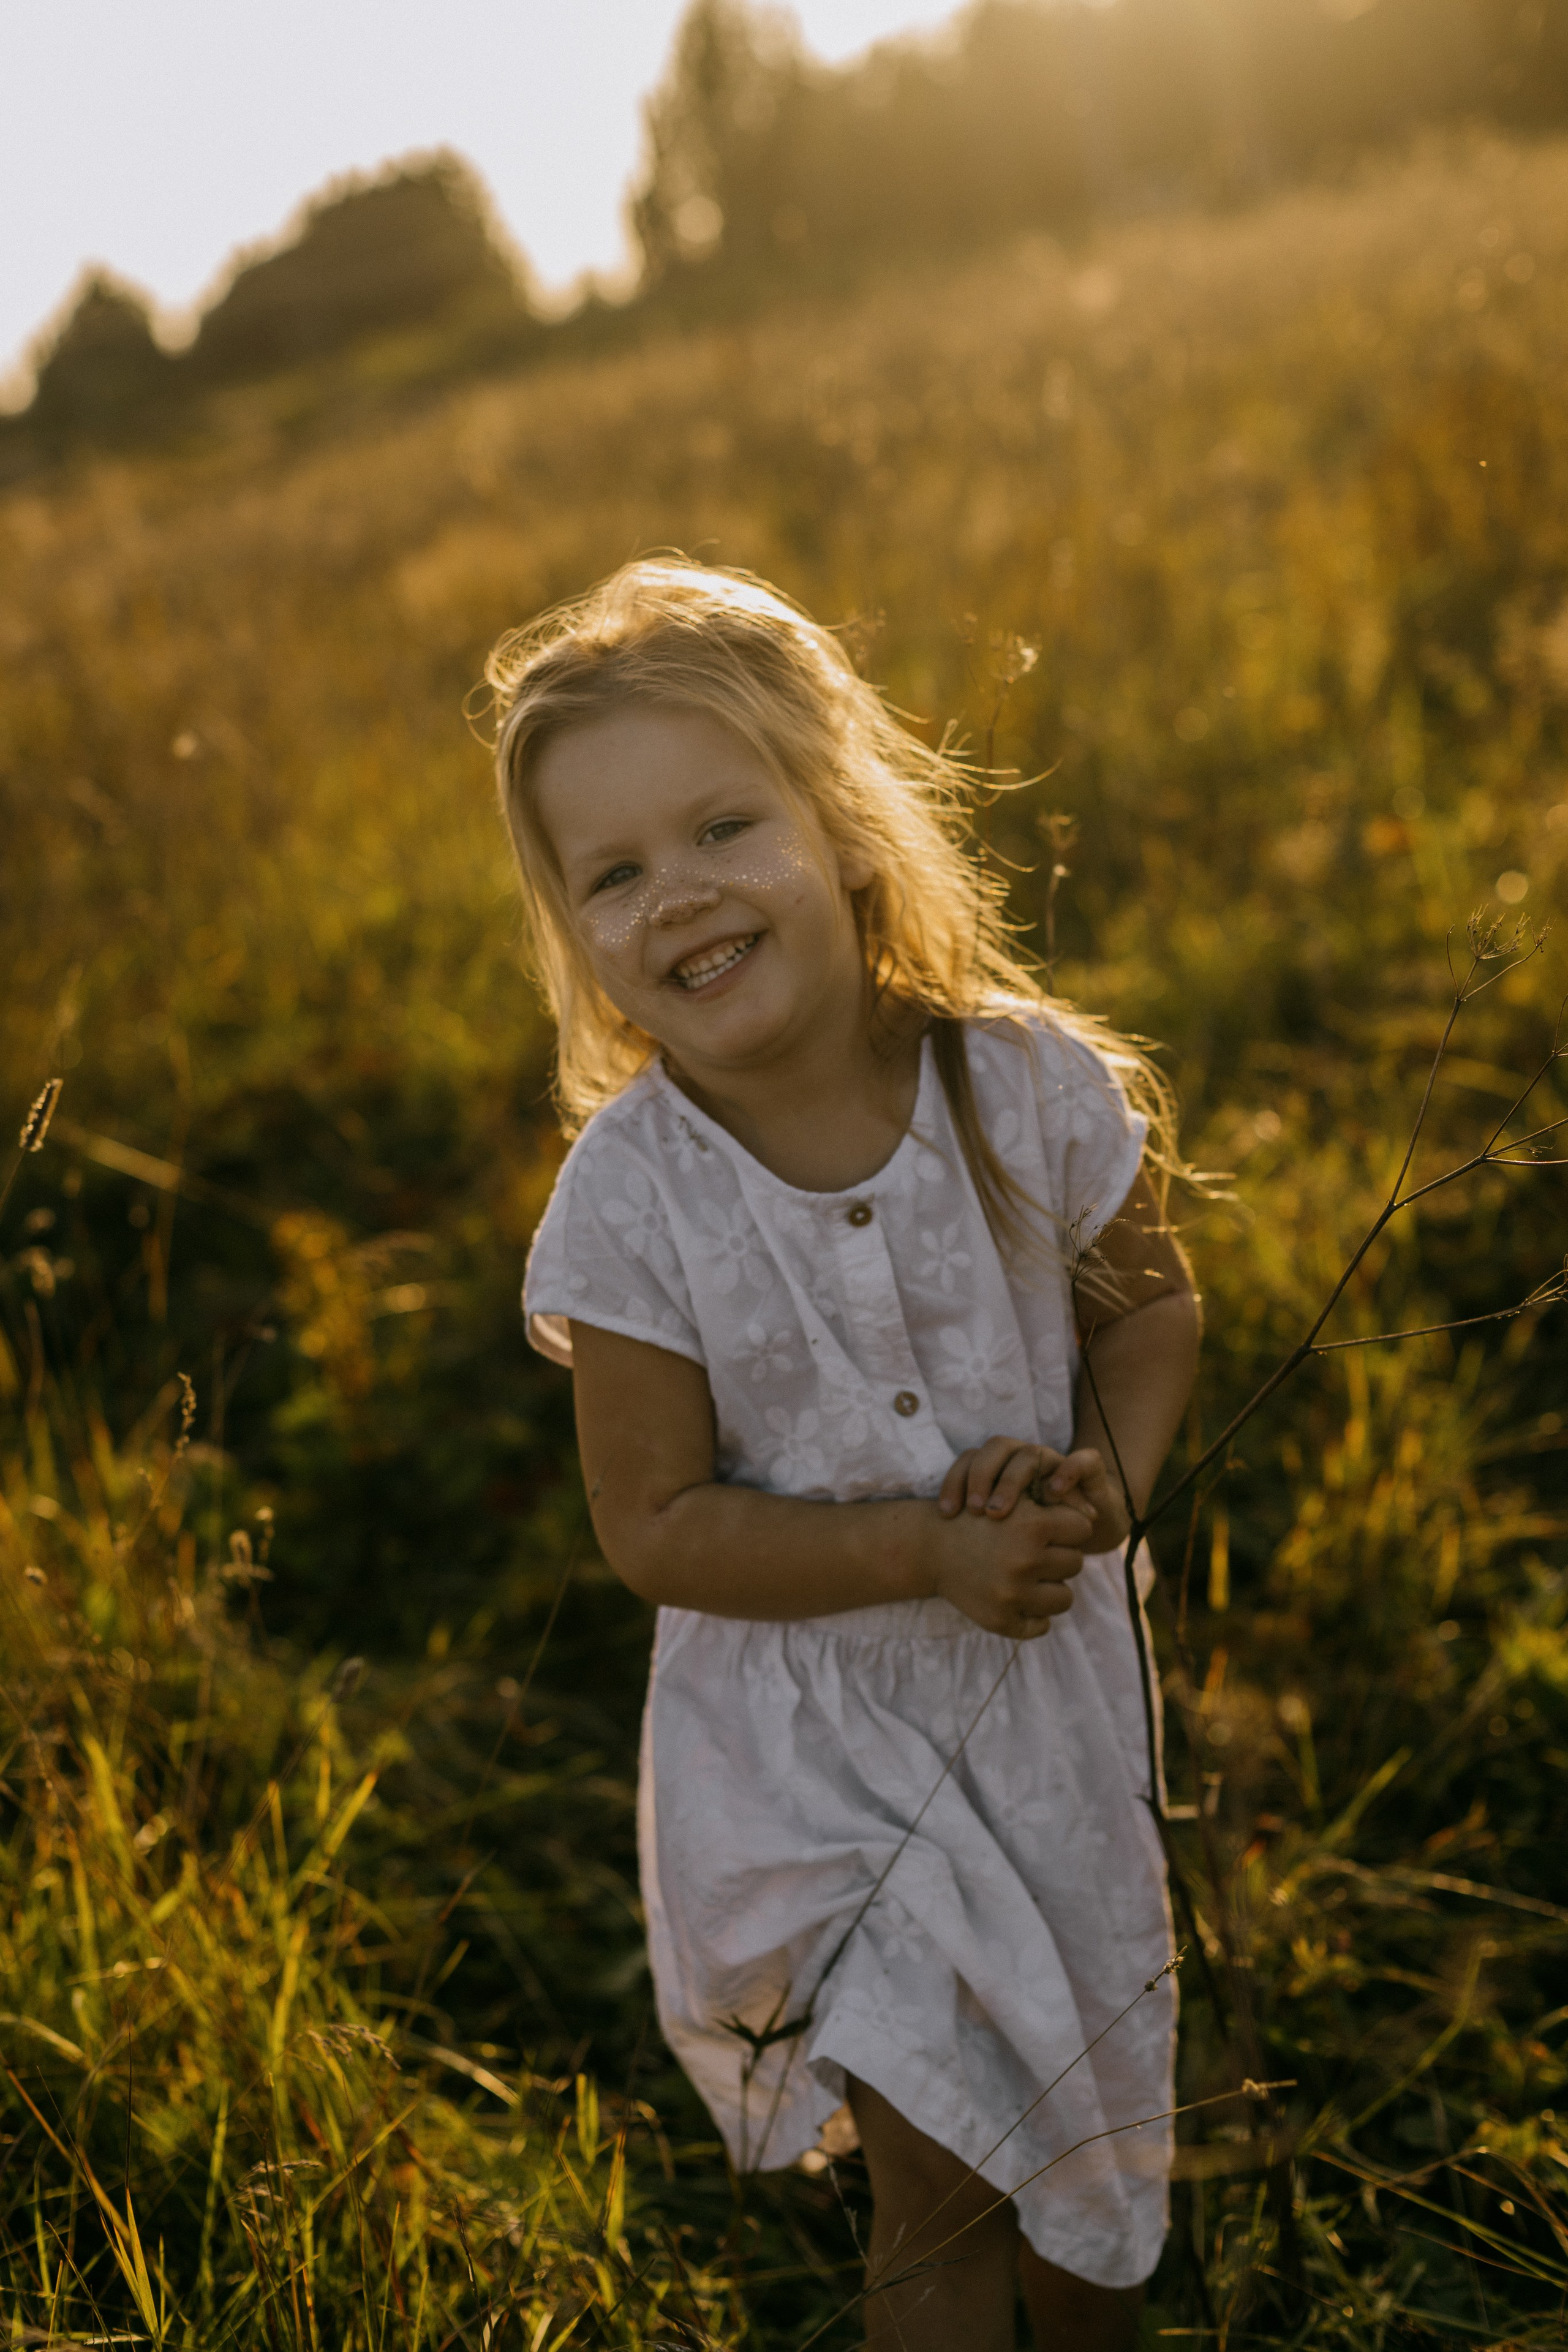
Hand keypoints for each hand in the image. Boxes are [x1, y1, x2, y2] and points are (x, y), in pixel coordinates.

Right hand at [921, 1486, 1093, 1640]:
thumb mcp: (1012, 1500)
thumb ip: (1051, 1503)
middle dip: (1059, 1555)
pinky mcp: (1001, 1620)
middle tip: (1035, 1552)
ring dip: (1052, 1587)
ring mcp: (1013, 1594)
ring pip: (1065, 1597)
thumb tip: (1095, 1516)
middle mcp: (1024, 1560)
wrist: (930, 1548)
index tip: (1050, 1527)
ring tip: (1030, 1577)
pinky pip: (1041, 1625)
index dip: (1068, 1526)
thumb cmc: (978, 1519)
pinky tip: (1019, 1599)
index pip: (1082, 1529)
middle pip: (1076, 1562)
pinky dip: (1035, 1615)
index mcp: (1030, 1526)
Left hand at [938, 1435, 1129, 1554]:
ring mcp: (1053, 1462)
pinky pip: (1081, 1461)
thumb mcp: (1000, 1539)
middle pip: (995, 1450)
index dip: (954, 1483)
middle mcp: (1022, 1459)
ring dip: (1012, 1479)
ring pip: (1028, 1454)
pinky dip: (1067, 1472)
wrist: (1083, 1532)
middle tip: (977, 1511)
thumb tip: (941, 1548)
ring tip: (1001, 1511)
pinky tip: (1055, 1492)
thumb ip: (976, 1535)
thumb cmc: (1032, 1537)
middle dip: (981, 1478)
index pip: (968, 1461)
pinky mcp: (1086, 1470)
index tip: (946, 1513)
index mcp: (997, 1469)